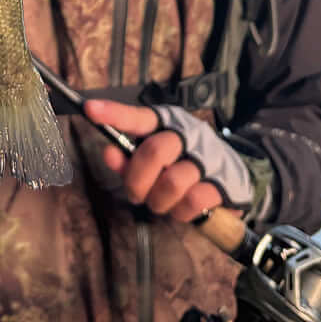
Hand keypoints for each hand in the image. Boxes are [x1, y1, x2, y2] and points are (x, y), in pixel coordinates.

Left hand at [83, 99, 225, 222]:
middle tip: (136, 194)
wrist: (230, 177)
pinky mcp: (222, 183)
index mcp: (166, 123)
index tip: (90, 110)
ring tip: (161, 201)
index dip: (114, 113)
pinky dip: (180, 212)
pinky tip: (181, 207)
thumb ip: (128, 158)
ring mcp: (208, 157)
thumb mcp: (152, 159)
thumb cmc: (180, 164)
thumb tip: (110, 154)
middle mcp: (188, 134)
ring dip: (158, 200)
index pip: (139, 116)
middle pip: (154, 151)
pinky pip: (192, 201)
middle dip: (137, 181)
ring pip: (172, 181)